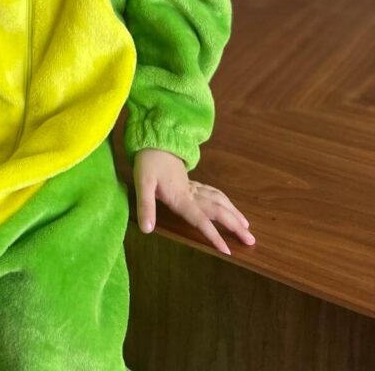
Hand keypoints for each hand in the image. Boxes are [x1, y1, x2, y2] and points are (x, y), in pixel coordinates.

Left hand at [133, 148, 255, 255]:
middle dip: (235, 226)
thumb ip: (145, 206)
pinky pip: (214, 193)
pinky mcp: (192, 183)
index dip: (214, 236)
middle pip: (218, 210)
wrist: (154, 140)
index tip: (228, 251)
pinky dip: (225, 201)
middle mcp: (192, 194)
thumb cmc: (147, 163)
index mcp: (181, 198)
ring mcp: (194, 187)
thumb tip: (147, 229)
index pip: (201, 220)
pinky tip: (228, 206)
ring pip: (219, 200)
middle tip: (251, 240)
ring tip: (246, 225)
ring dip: (234, 213)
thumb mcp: (142, 183)